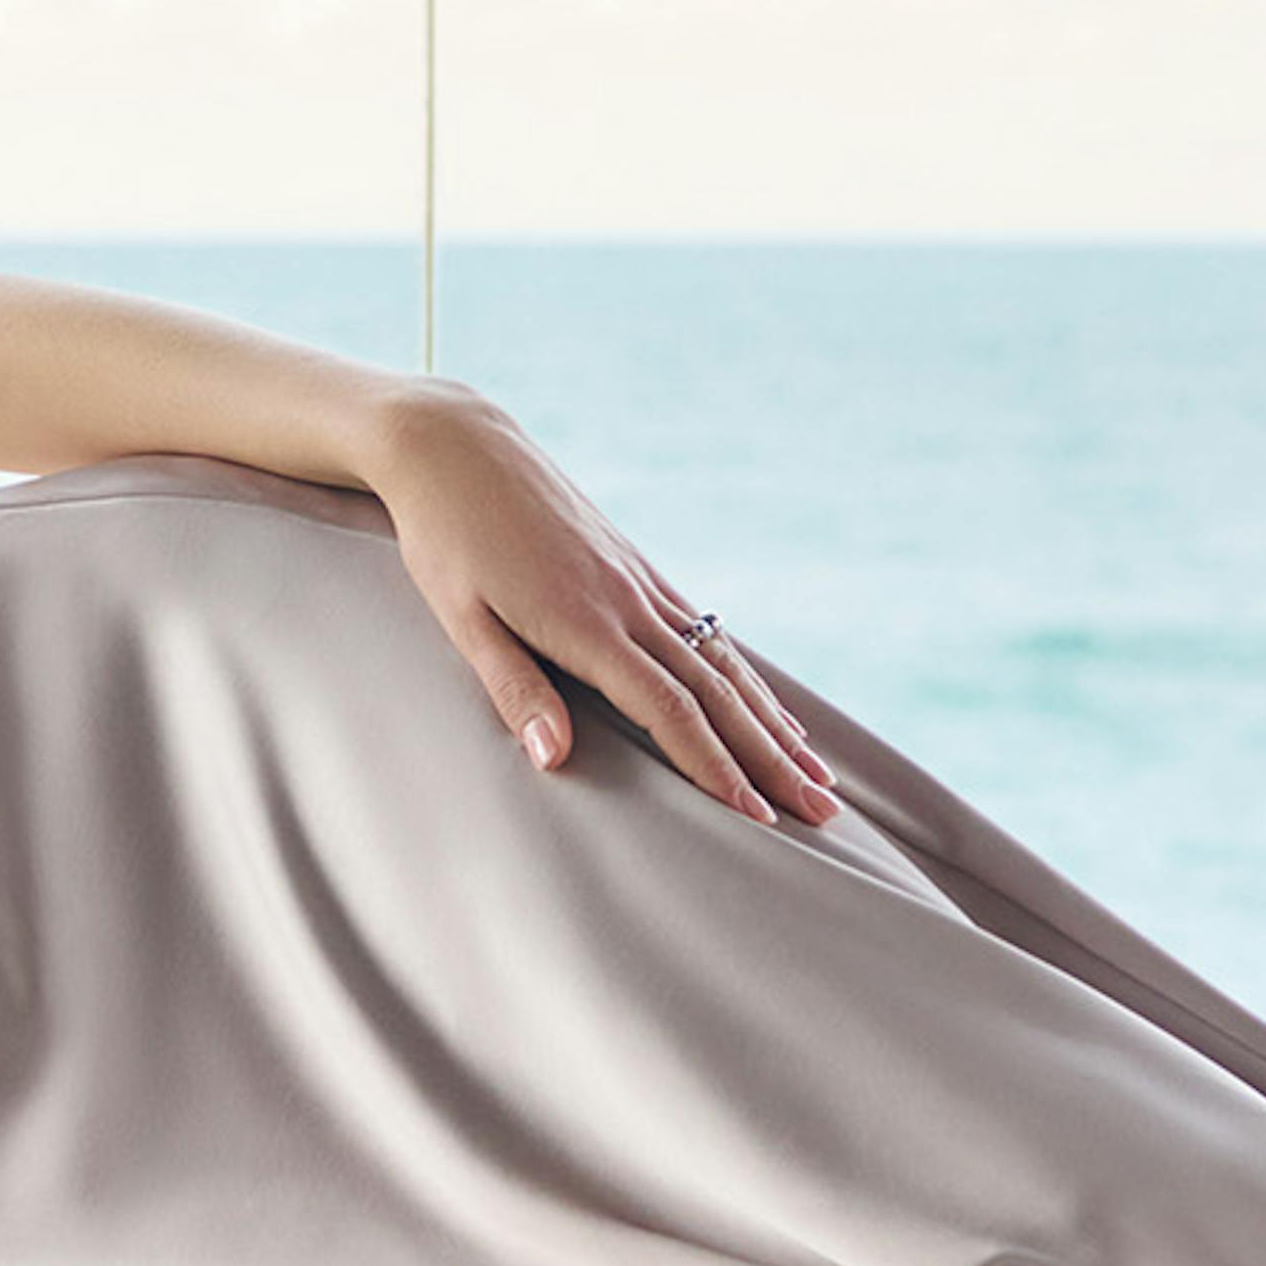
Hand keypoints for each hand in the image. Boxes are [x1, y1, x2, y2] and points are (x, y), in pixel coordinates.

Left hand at [371, 385, 839, 828]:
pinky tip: (770, 708)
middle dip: (769, 759)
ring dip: (773, 724)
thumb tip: (554, 760)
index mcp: (586, 623)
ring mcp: (641, 582)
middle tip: (820, 812)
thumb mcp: (460, 619)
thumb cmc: (446, 539)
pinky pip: (709, 631)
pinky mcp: (639, 568)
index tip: (757, 817)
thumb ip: (513, 689)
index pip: (668, 709)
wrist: (458, 448)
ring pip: (724, 664)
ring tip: (817, 773)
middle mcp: (630, 603)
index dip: (715, 766)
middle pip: (716, 693)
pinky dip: (747, 677)